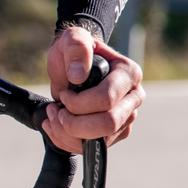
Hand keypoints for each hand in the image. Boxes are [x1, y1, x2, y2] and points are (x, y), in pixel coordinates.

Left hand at [43, 25, 144, 154]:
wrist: (73, 66)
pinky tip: (57, 126)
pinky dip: (68, 142)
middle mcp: (133, 98)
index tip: (63, 94)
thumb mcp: (72, 39)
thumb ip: (77, 47)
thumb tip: (78, 76)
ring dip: (68, 134)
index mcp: (129, 74)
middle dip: (75, 123)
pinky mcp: (115, 134)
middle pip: (108, 124)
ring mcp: (126, 118)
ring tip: (53, 117)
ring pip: (100, 141)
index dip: (79, 103)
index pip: (106, 98)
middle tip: (56, 111)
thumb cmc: (75, 51)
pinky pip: (93, 148)